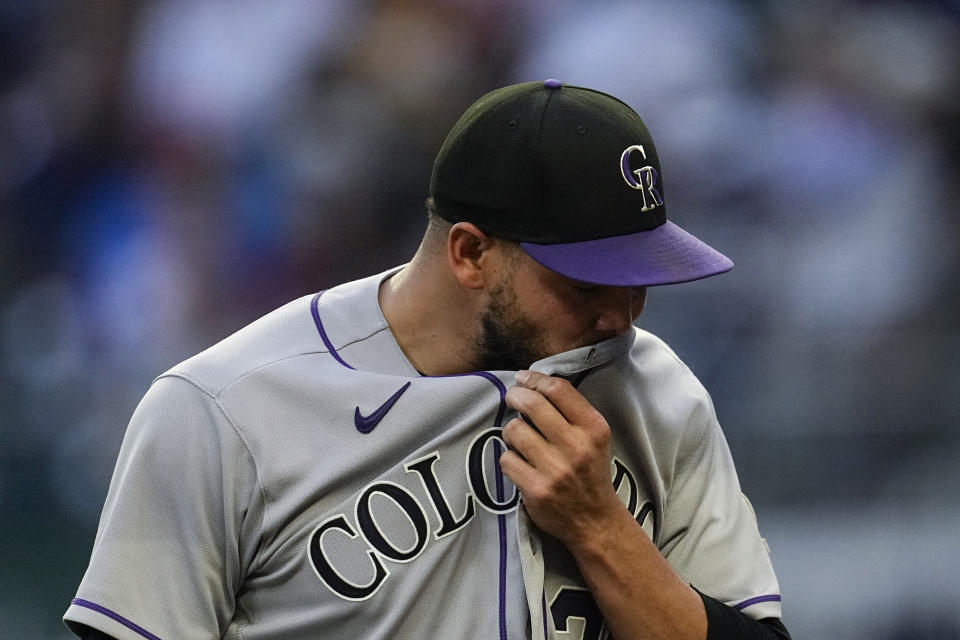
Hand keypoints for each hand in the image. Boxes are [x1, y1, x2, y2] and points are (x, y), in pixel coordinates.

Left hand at [499, 369, 623, 546]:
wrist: (595, 520)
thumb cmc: (590, 471)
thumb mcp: (595, 437)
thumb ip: (571, 412)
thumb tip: (533, 384)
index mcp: (594, 428)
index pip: (558, 390)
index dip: (535, 379)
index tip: (523, 378)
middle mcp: (576, 446)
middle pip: (532, 404)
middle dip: (515, 396)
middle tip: (512, 398)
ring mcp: (555, 469)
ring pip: (514, 430)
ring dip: (511, 431)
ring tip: (519, 438)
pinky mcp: (536, 489)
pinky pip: (506, 459)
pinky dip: (509, 458)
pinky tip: (520, 463)